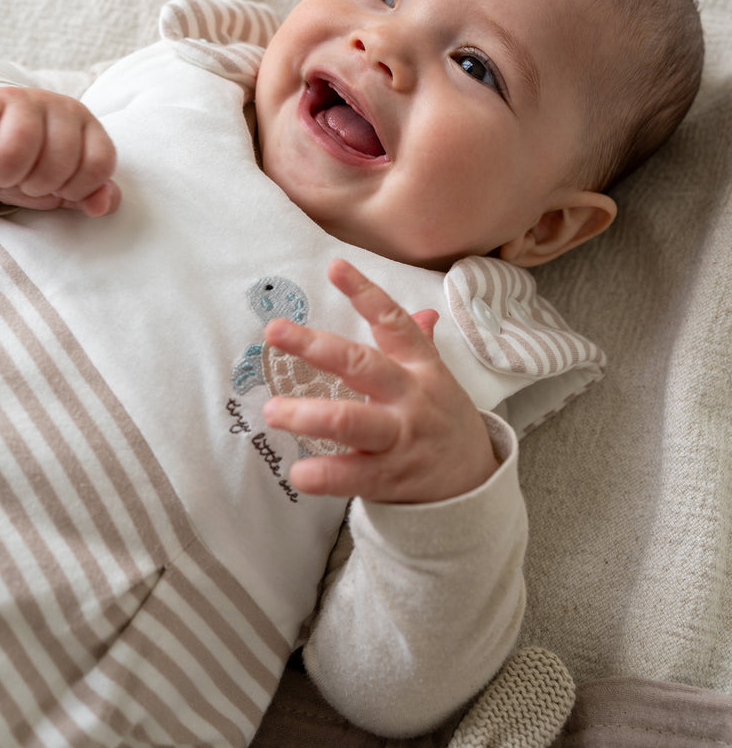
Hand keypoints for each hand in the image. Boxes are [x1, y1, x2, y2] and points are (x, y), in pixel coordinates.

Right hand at [0, 87, 119, 215]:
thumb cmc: (30, 167)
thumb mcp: (63, 187)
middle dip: (39, 186)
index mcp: (88, 126)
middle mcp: (61, 107)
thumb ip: (89, 195)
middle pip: (59, 160)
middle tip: (25, 183)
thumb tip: (101, 206)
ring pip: (19, 147)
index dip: (77, 189)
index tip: (59, 191)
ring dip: (6, 176)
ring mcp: (22, 99)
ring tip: (2, 176)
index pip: (99, 163)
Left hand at [263, 259, 497, 502]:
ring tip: (273, 411)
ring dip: (308, 414)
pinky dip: (325, 475)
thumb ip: (419, 345)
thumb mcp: (437, 376)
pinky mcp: (390, 478)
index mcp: (420, 366)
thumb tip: (423, 311)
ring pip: (351, 421)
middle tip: (274, 331)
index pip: (392, 321)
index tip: (335, 267)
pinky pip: (354, 476)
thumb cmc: (442, 419)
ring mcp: (399, 437)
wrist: (474, 480)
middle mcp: (409, 396)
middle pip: (361, 365)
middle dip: (315, 347)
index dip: (364, 293)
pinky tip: (298, 472)